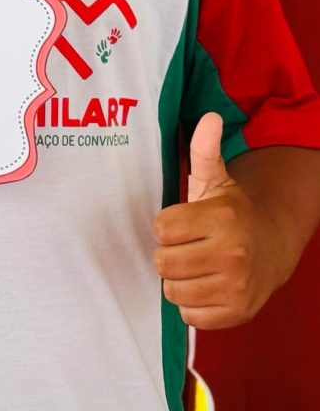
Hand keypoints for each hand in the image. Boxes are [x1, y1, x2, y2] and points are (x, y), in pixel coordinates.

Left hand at [153, 112, 281, 328]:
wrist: (272, 246)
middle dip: (169, 253)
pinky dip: (191, 304)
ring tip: (195, 265)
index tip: (182, 223)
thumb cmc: (231, 212)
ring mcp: (236, 288)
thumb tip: (209, 117)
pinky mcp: (237, 314)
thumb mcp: (216, 179)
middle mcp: (231, 255)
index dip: (166, 226)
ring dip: (178, 280)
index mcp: (222, 219)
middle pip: (163, 262)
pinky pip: (189, 315)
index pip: (161, 229)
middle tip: (187, 246)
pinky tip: (205, 285)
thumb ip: (204, 150)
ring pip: (172, 291)